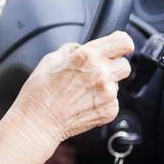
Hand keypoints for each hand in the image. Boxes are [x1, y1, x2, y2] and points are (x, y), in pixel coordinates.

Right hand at [8, 31, 134, 148]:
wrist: (38, 122)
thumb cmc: (39, 92)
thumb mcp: (50, 59)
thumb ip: (72, 50)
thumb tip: (82, 48)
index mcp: (87, 56)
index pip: (123, 42)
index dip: (121, 42)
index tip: (117, 45)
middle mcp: (101, 73)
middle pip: (125, 63)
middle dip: (112, 65)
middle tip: (94, 72)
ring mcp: (108, 94)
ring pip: (118, 83)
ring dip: (106, 84)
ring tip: (83, 90)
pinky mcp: (110, 111)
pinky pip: (113, 100)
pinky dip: (102, 100)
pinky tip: (84, 102)